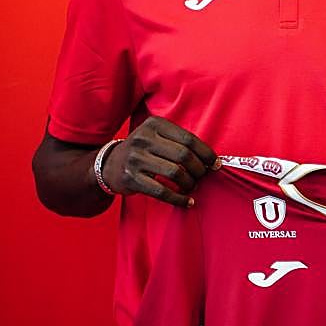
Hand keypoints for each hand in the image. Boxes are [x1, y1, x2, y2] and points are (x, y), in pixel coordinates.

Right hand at [101, 116, 218, 206]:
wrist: (109, 165)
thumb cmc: (143, 151)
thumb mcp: (156, 136)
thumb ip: (179, 142)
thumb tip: (211, 160)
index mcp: (154, 124)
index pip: (188, 138)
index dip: (206, 153)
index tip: (215, 164)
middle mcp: (143, 138)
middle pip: (184, 155)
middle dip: (199, 169)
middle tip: (202, 177)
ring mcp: (136, 158)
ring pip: (175, 173)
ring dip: (190, 183)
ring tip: (192, 186)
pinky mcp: (131, 178)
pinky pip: (162, 191)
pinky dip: (179, 199)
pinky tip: (187, 202)